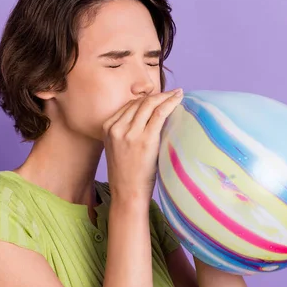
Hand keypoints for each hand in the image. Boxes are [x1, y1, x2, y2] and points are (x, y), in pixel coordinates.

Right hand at [103, 88, 183, 204]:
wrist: (127, 193)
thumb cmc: (126, 174)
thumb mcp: (117, 148)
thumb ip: (125, 132)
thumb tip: (146, 119)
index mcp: (108, 127)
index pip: (129, 106)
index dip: (145, 99)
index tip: (158, 98)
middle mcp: (117, 127)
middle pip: (139, 102)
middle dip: (157, 95)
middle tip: (172, 93)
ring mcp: (130, 132)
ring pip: (149, 104)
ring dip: (166, 96)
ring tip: (177, 94)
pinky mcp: (145, 139)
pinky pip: (159, 113)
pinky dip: (170, 103)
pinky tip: (179, 99)